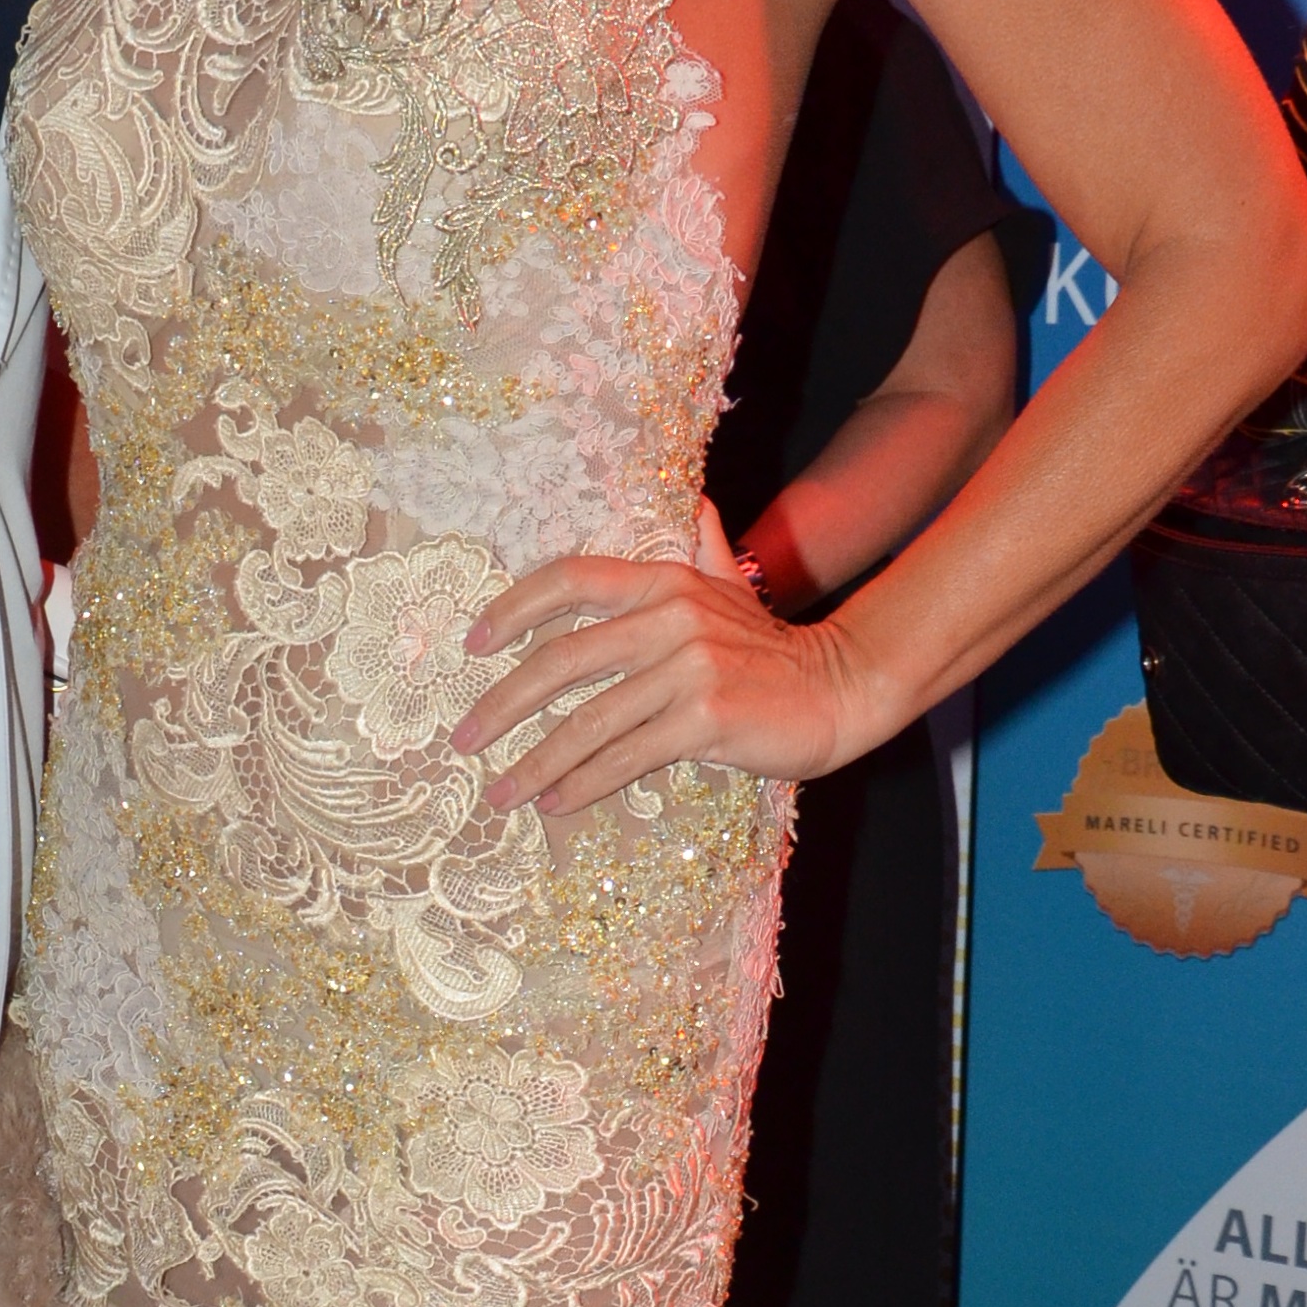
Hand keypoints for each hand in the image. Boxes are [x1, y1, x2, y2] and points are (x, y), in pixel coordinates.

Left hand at [454, 529, 878, 808]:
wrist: (842, 688)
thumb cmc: (775, 650)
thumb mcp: (735, 589)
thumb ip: (707, 547)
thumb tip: (694, 503)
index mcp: (664, 582)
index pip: (571, 579)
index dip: (514, 606)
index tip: (473, 642)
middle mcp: (669, 617)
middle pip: (560, 659)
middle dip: (502, 704)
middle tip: (464, 740)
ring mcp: (687, 668)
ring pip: (587, 721)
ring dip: (535, 763)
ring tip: (500, 793)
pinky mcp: (704, 718)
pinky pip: (626, 756)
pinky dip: (583, 784)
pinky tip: (555, 803)